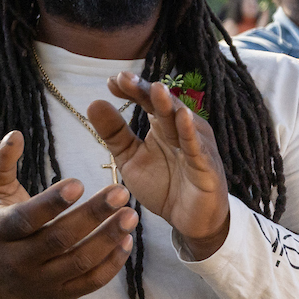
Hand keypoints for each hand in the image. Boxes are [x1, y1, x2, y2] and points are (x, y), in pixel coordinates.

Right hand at [0, 131, 137, 298]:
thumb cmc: (1, 224)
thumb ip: (2, 163)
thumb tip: (15, 134)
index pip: (26, 219)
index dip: (52, 202)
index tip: (80, 181)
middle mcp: (18, 261)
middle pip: (59, 240)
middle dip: (92, 215)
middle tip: (121, 191)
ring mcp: (41, 282)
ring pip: (79, 263)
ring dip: (108, 239)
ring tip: (131, 215)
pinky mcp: (61, 296)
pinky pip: (90, 283)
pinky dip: (112, 264)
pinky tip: (127, 240)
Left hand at [89, 73, 233, 253]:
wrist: (189, 220)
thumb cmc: (163, 185)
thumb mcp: (130, 159)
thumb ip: (114, 133)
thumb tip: (93, 103)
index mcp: (162, 124)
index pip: (145, 99)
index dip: (130, 89)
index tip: (111, 81)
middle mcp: (180, 129)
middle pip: (163, 105)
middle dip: (145, 91)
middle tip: (125, 79)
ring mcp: (195, 145)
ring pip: (182, 121)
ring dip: (170, 105)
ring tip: (157, 89)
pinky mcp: (206, 166)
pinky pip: (197, 148)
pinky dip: (191, 133)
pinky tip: (183, 118)